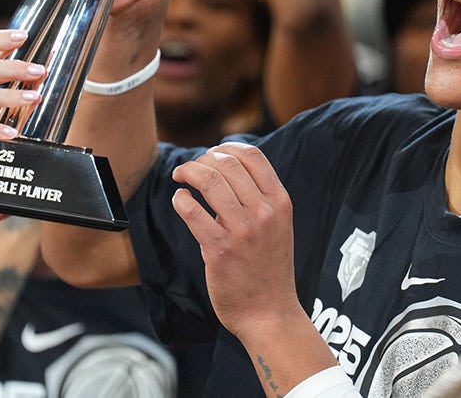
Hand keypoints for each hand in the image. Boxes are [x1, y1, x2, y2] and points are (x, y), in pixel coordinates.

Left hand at [169, 142, 300, 337]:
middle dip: (202, 160)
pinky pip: (193, 211)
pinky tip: (180, 200)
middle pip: (227, 163)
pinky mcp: (220, 249)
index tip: (212, 154)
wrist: (270, 313)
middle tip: (189, 169)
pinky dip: (181, 199)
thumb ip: (259, 199)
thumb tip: (225, 170)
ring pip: (209, 180)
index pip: (253, 155)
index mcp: (280, 202)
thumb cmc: (269, 269)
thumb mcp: (278, 226)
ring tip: (180, 177)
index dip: (227, 147)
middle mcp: (264, 212)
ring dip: (187, 172)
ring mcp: (243, 230)